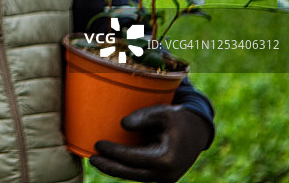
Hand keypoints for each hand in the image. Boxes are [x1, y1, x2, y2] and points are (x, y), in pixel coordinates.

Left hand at [89, 105, 211, 181]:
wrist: (197, 132)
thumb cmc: (177, 119)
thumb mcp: (162, 112)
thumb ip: (143, 117)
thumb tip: (123, 125)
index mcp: (167, 159)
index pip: (133, 158)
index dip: (114, 152)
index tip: (98, 144)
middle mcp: (166, 173)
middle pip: (131, 172)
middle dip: (109, 167)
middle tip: (91, 159)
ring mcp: (164, 178)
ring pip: (134, 175)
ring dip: (115, 170)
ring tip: (96, 160)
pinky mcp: (161, 177)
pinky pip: (139, 173)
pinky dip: (124, 169)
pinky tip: (110, 162)